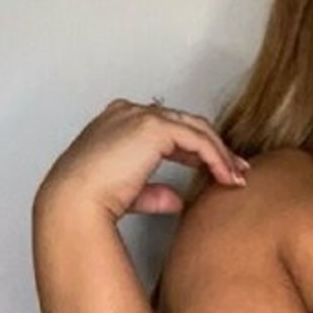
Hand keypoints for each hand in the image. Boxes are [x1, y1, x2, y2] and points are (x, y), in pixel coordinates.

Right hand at [34, 97, 249, 221]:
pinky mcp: (153, 127)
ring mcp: (141, 115)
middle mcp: (130, 112)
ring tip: (236, 178)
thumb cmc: (93, 200)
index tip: (216, 170)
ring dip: (220, 153)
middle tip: (237, 171)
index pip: (169, 127)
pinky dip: (215, 157)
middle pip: (186, 124)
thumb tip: (177, 201)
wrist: (75, 201)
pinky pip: (197, 140)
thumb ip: (155, 192)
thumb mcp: (131, 193)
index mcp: (119, 121)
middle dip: (215, 148)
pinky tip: (225, 177)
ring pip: (196, 129)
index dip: (196, 148)